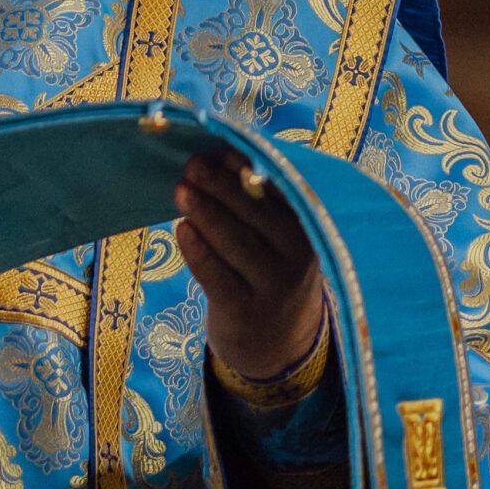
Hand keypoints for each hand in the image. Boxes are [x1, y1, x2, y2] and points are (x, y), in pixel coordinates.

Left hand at [174, 151, 325, 381]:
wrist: (276, 341)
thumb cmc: (267, 268)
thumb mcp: (277, 235)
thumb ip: (257, 200)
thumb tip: (218, 151)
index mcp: (308, 227)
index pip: (279, 191)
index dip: (250, 168)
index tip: (222, 147)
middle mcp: (298, 256)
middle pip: (256, 215)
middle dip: (222, 186)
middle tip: (192, 165)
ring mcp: (273, 286)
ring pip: (236, 244)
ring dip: (206, 213)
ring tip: (180, 190)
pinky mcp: (245, 311)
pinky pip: (217, 277)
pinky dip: (198, 252)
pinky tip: (182, 229)